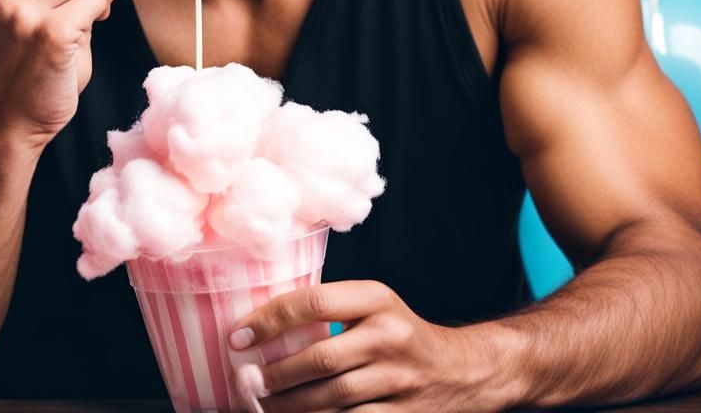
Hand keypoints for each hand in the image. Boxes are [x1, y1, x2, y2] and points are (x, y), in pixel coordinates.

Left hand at [228, 280, 506, 412]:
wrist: (461, 370)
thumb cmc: (400, 333)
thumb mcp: (373, 305)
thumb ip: (331, 309)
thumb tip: (263, 324)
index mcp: (376, 298)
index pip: (314, 303)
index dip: (270, 320)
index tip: (239, 336)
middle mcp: (388, 335)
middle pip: (319, 358)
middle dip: (274, 373)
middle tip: (244, 381)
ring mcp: (397, 379)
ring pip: (331, 398)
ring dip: (288, 405)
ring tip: (261, 404)